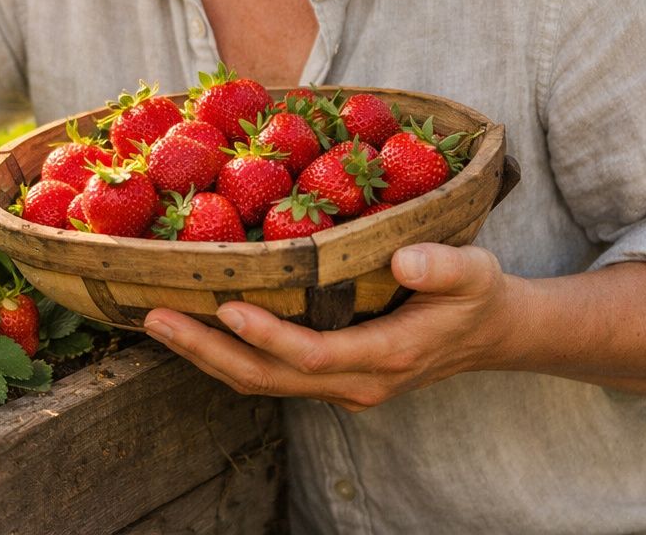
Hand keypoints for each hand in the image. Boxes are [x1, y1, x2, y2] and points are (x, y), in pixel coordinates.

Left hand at [143, 243, 518, 410]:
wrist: (488, 334)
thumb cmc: (476, 295)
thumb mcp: (475, 271)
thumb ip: (443, 266)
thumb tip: (404, 261)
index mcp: (387, 355)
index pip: (315, 355)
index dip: (269, 337)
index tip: (228, 309)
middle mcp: (354, 381)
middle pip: (268, 378)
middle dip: (208, 351)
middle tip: (157, 317)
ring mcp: (337, 384)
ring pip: (259, 381)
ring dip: (205, 355)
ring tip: (157, 321)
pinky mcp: (325, 376)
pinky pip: (266, 373)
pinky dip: (223, 353)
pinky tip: (192, 326)